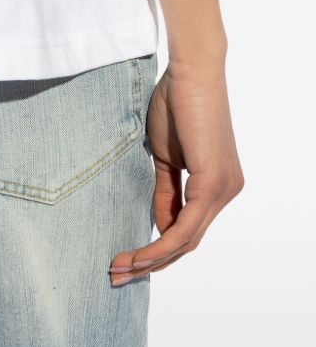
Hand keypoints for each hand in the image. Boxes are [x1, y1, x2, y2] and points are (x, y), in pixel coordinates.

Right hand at [109, 58, 243, 284]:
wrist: (190, 71)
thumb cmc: (176, 102)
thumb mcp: (165, 155)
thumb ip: (165, 190)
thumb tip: (159, 227)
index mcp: (217, 184)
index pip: (188, 229)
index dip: (157, 249)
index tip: (126, 259)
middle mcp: (227, 191)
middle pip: (189, 242)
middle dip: (152, 262)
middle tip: (118, 274)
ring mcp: (224, 188)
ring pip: (188, 239)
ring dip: (153, 258)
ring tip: (121, 267)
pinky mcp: (215, 182)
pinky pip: (189, 225)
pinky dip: (163, 242)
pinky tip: (141, 253)